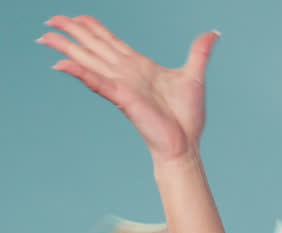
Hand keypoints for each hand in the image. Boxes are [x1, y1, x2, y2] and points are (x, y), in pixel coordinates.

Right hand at [38, 15, 219, 161]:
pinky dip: (79, 73)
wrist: (185, 142)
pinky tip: (60, 65)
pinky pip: (97, 82)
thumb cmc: (187, 116)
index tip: (77, 16)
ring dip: (67, 49)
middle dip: (72, 32)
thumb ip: (200, 52)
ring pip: (88, 60)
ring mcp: (121, 84)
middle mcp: (125, 73)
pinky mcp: (122, 98)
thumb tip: (213, 34)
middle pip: (93, 47)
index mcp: (138, 66)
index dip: (93, 28)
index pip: (110, 41)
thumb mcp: (194, 75)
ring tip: (44, 37)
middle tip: (50, 19)